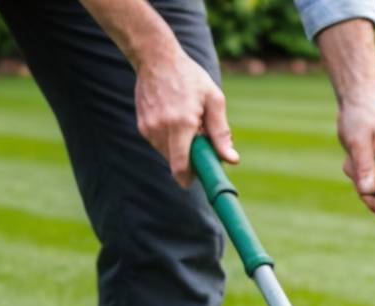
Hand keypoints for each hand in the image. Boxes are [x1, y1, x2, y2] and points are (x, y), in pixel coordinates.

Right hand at [135, 46, 236, 186]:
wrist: (155, 57)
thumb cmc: (189, 77)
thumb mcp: (213, 100)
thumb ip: (221, 132)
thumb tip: (231, 159)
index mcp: (182, 124)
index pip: (182, 167)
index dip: (191, 178)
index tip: (199, 178)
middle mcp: (161, 129)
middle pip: (177, 163)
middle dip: (190, 159)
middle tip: (200, 140)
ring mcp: (149, 128)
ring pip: (168, 155)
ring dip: (180, 149)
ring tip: (187, 124)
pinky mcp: (142, 126)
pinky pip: (160, 144)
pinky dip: (170, 139)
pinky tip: (174, 119)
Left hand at [338, 93, 374, 220]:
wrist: (359, 95)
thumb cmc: (361, 114)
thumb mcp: (359, 140)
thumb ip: (365, 166)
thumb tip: (369, 191)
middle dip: (374, 196)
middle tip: (360, 190)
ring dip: (362, 182)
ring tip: (351, 160)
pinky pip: (372, 179)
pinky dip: (360, 174)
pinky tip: (352, 158)